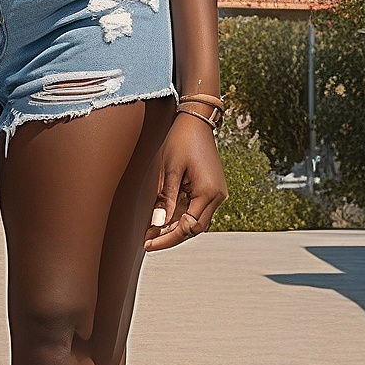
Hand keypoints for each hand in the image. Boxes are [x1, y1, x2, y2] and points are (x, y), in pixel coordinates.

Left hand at [147, 110, 226, 249]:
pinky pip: (196, 210)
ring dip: (175, 229)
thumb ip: (165, 198)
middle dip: (171, 237)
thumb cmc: (181, 140)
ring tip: (151, 233)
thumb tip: (157, 225)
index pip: (189, 227)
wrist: (197, 121)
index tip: (148, 244)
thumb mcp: (169, 169)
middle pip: (194, 228)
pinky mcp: (211, 189)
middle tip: (147, 242)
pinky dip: (180, 217)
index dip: (168, 238)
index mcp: (208, 192)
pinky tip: (163, 220)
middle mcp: (217, 196)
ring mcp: (216, 193)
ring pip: (196, 221)